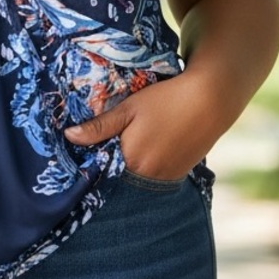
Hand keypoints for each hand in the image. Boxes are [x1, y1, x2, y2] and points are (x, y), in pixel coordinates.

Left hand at [63, 72, 221, 180]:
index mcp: (131, 160)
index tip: (84, 148)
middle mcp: (147, 176)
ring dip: (128, 165)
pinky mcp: (178, 174)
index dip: (92, 158)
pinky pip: (153, 175)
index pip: (101, 169)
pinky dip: (145, 165)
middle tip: (105, 143)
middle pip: (118, 176)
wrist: (210, 100)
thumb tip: (69, 137)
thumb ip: (99, 126)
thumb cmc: (166, 101)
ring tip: (126, 143)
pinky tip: (146, 146)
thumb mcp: (128, 109)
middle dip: (109, 163)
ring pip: (136, 177)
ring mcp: (165, 177)